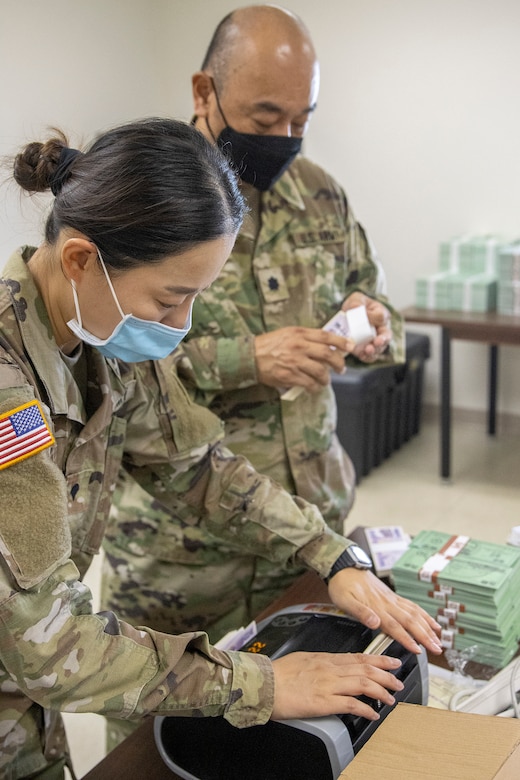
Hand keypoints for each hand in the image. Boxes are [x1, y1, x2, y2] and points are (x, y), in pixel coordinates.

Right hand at [254, 327, 353, 391]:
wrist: (250, 357)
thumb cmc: (268, 345)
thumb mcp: (287, 334)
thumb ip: (305, 337)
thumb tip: (324, 344)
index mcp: (299, 333)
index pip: (326, 336)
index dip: (341, 341)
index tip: (351, 346)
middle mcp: (299, 346)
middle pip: (327, 354)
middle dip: (338, 363)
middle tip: (341, 368)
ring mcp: (295, 362)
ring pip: (320, 371)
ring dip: (327, 378)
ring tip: (326, 380)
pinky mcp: (290, 376)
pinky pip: (309, 383)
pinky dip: (315, 387)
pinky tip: (314, 387)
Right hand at [271, 651, 403, 720]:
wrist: (263, 683)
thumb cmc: (276, 674)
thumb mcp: (301, 660)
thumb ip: (317, 663)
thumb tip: (326, 666)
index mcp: (324, 658)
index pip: (358, 657)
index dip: (378, 660)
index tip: (391, 662)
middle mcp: (329, 669)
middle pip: (365, 669)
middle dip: (386, 675)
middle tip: (398, 680)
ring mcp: (328, 684)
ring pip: (363, 683)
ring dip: (381, 691)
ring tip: (391, 698)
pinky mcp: (323, 702)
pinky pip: (351, 704)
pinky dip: (365, 708)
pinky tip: (373, 713)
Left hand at [327, 568, 442, 655]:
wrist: (344, 567)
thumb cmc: (342, 585)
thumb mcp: (345, 600)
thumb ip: (360, 612)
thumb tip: (374, 622)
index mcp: (376, 607)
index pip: (394, 626)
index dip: (407, 639)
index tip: (418, 650)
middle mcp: (388, 603)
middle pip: (410, 621)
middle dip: (425, 636)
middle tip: (437, 650)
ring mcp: (392, 599)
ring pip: (415, 614)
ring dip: (428, 628)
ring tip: (439, 641)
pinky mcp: (393, 597)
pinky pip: (412, 606)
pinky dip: (424, 616)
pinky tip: (432, 623)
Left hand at [342, 292, 391, 361]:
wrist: (346, 315)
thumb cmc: (355, 305)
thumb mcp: (356, 299)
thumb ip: (357, 302)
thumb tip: (358, 308)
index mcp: (381, 314)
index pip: (382, 317)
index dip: (377, 319)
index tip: (370, 323)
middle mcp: (381, 328)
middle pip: (386, 336)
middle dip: (382, 340)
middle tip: (377, 342)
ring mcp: (374, 340)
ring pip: (379, 348)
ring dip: (374, 350)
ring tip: (368, 350)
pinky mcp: (366, 348)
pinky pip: (369, 356)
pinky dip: (366, 357)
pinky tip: (361, 356)